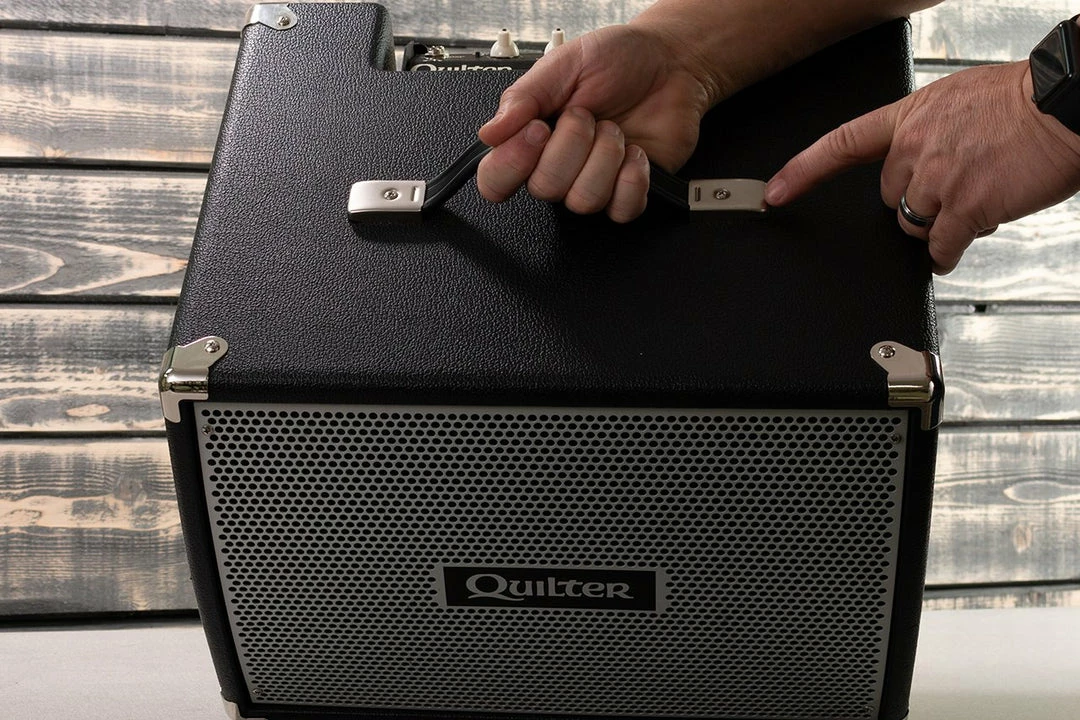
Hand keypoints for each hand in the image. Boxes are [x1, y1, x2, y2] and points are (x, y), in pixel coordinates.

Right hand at [476, 24, 715, 222]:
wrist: (670, 63)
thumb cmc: (617, 60)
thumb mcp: (563, 64)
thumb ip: (523, 97)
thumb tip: (490, 132)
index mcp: (532, 139)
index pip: (496, 180)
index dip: (512, 163)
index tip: (536, 130)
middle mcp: (559, 167)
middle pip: (544, 189)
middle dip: (572, 145)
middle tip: (587, 115)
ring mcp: (594, 183)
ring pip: (583, 200)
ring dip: (604, 157)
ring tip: (613, 129)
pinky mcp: (628, 193)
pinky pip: (620, 209)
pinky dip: (632, 178)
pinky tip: (635, 152)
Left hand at [765, 61, 1079, 272]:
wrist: (1065, 105)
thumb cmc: (1023, 102)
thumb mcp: (958, 102)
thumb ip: (927, 134)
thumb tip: (918, 167)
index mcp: (908, 117)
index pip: (840, 146)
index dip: (802, 172)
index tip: (773, 193)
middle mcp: (914, 147)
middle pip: (887, 198)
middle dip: (913, 202)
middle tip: (953, 186)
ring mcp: (936, 180)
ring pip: (911, 225)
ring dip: (936, 223)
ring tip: (975, 198)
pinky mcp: (963, 208)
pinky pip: (939, 247)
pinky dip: (946, 253)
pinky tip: (960, 243)